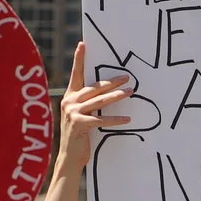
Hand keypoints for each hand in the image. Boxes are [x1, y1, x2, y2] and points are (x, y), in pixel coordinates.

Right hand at [56, 43, 134, 171]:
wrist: (70, 156)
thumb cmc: (79, 135)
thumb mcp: (81, 115)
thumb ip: (88, 103)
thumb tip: (106, 92)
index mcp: (70, 97)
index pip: (76, 74)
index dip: (79, 59)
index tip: (82, 44)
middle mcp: (69, 102)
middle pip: (94, 87)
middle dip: (111, 81)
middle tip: (127, 77)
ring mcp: (73, 113)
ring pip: (99, 101)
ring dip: (116, 96)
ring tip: (131, 92)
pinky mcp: (79, 125)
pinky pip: (101, 120)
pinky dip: (115, 119)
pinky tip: (127, 119)